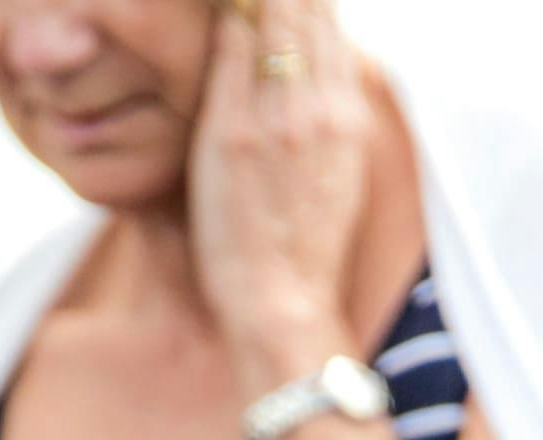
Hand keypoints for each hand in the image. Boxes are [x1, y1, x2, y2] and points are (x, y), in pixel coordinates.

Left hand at [189, 0, 370, 387]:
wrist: (284, 306)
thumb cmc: (297, 252)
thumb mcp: (334, 180)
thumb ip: (325, 126)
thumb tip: (310, 91)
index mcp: (347, 115)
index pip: (329, 25)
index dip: (302, 0)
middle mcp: (322, 104)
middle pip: (306, 8)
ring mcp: (280, 115)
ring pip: (274, 15)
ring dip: (249, 0)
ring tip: (228, 0)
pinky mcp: (234, 132)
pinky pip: (228, 48)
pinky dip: (219, 18)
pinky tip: (195, 7)